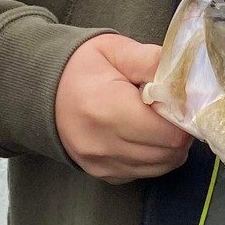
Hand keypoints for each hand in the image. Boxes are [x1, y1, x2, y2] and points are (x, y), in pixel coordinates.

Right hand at [54, 34, 191, 183]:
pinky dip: (153, 157)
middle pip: (169, 152)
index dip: (184, 117)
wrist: (39, 91)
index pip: (169, 132)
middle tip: (172, 110)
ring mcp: (101, 164)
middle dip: (180, 132)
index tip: (181, 101)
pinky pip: (144, 173)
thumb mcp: (114, 49)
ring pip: (160, 167)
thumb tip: (185, 76)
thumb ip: (150, 60)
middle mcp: (103, 144)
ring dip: (169, 146)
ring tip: (158, 121)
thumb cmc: (81, 67)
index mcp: (107, 109)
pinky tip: (143, 135)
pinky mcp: (102, 174)